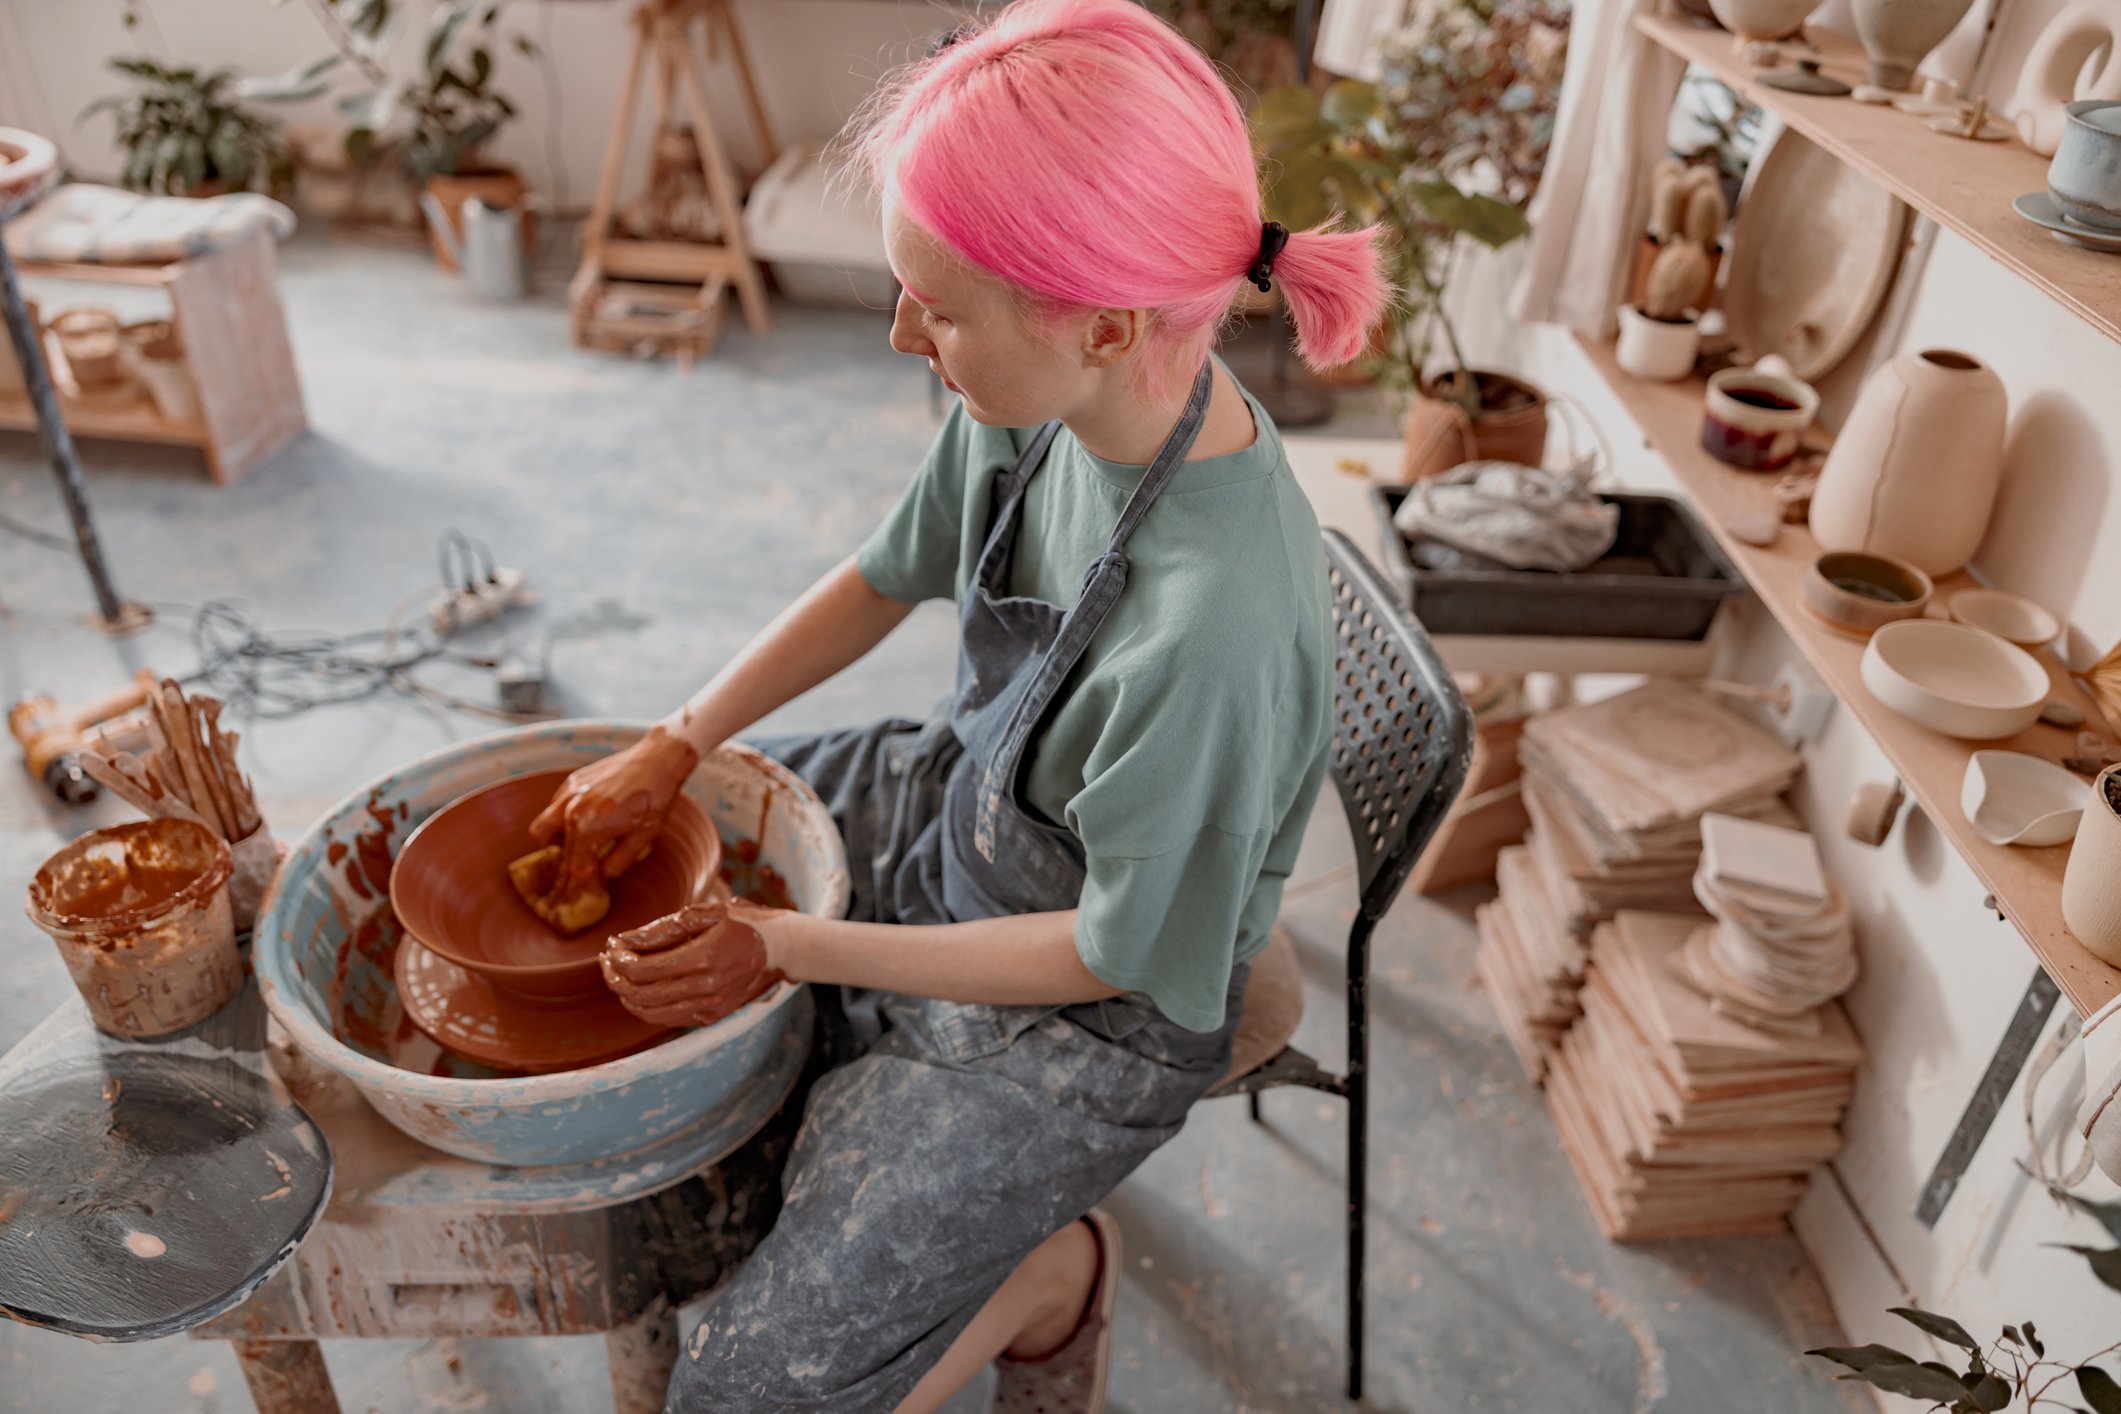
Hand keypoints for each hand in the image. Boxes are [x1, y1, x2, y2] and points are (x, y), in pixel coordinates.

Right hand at [528, 726, 699, 902]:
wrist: (657, 758)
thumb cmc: (655, 799)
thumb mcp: (644, 837)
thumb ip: (619, 861)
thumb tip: (601, 877)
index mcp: (589, 830)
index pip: (575, 871)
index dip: (573, 891)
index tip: (567, 905)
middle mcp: (571, 812)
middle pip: (560, 855)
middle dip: (562, 875)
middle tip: (563, 891)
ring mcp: (568, 795)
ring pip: (543, 830)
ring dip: (555, 845)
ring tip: (575, 851)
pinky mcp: (570, 782)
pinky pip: (554, 809)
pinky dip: (561, 822)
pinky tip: (582, 825)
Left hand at [601, 900, 790, 1027]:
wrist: (784, 949)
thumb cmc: (747, 923)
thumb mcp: (708, 914)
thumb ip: (664, 928)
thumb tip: (624, 940)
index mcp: (703, 959)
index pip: (643, 970)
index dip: (619, 960)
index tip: (610, 947)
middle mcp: (705, 989)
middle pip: (641, 995)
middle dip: (616, 978)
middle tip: (608, 960)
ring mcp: (710, 1006)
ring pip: (651, 1013)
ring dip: (627, 996)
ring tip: (619, 975)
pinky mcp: (713, 1015)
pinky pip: (670, 1018)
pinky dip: (648, 1008)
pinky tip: (643, 989)